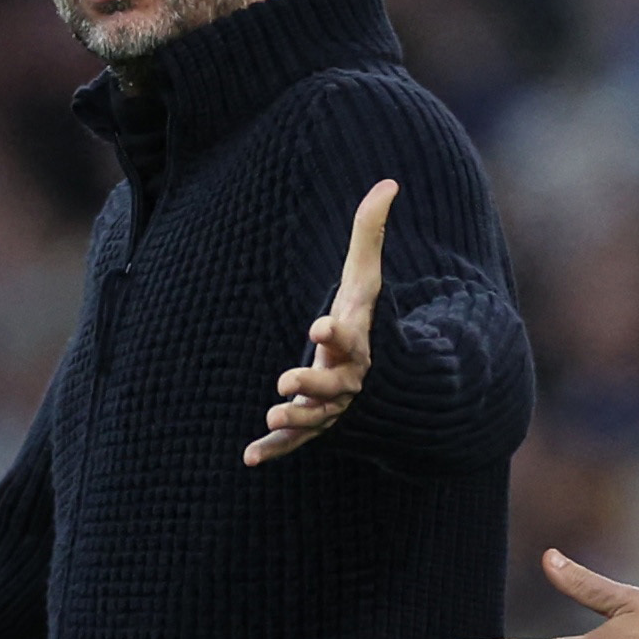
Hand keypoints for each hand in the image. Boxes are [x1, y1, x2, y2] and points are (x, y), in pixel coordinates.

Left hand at [249, 177, 394, 465]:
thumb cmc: (365, 322)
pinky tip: (249, 456)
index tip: (320, 326)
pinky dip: (275, 448)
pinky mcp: (314, 425)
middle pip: (334, 385)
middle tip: (285, 381)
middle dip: (311, 383)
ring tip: (272, 412)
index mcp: (357, 344)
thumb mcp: (365, 280)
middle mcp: (348, 379)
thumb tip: (389, 182)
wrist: (382, 379)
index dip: (337, 333)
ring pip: (316, 417)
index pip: (350, 337)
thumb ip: (369, 235)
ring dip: (294, 419)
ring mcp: (332, 407)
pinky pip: (296, 441)